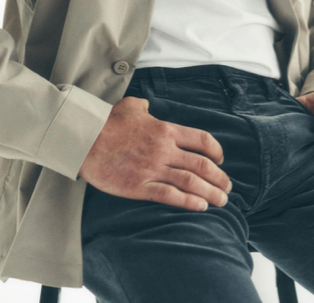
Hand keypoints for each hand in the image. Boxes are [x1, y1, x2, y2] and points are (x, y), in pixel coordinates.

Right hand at [78, 95, 231, 211]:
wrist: (85, 139)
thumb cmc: (107, 122)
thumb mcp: (130, 106)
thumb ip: (144, 107)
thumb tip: (148, 108)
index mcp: (165, 129)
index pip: (201, 140)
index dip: (216, 151)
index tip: (221, 160)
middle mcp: (164, 149)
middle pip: (202, 165)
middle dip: (219, 178)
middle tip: (227, 188)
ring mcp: (153, 168)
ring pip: (191, 182)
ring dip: (210, 193)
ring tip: (221, 201)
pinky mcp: (140, 186)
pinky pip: (170, 196)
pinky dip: (189, 202)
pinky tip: (200, 207)